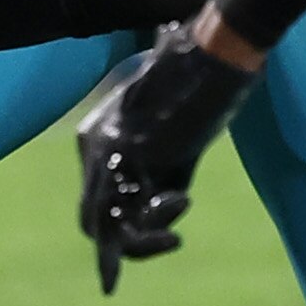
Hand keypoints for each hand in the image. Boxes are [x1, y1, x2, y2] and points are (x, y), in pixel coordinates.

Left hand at [75, 24, 257, 291]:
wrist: (212, 55)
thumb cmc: (202, 92)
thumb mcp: (176, 143)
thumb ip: (162, 174)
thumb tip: (167, 208)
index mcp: (98, 137)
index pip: (98, 198)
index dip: (124, 225)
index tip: (160, 232)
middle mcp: (94, 144)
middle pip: (93, 218)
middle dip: (118, 250)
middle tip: (157, 250)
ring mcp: (108, 148)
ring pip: (104, 226)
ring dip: (142, 245)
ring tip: (175, 240)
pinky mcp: (129, 151)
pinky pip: (132, 211)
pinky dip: (159, 220)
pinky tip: (183, 199)